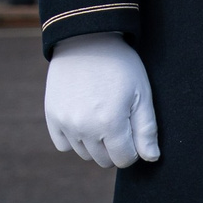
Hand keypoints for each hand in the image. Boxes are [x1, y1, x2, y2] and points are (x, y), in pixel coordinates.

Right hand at [45, 32, 160, 165]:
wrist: (87, 42)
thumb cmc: (121, 67)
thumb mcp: (142, 94)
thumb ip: (146, 130)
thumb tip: (151, 158)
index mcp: (110, 124)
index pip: (124, 159)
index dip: (134, 150)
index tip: (135, 131)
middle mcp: (84, 129)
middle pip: (104, 160)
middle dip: (116, 147)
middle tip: (120, 120)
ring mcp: (65, 124)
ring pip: (84, 154)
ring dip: (96, 143)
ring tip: (103, 116)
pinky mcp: (52, 118)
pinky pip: (64, 145)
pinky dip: (75, 138)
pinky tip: (85, 118)